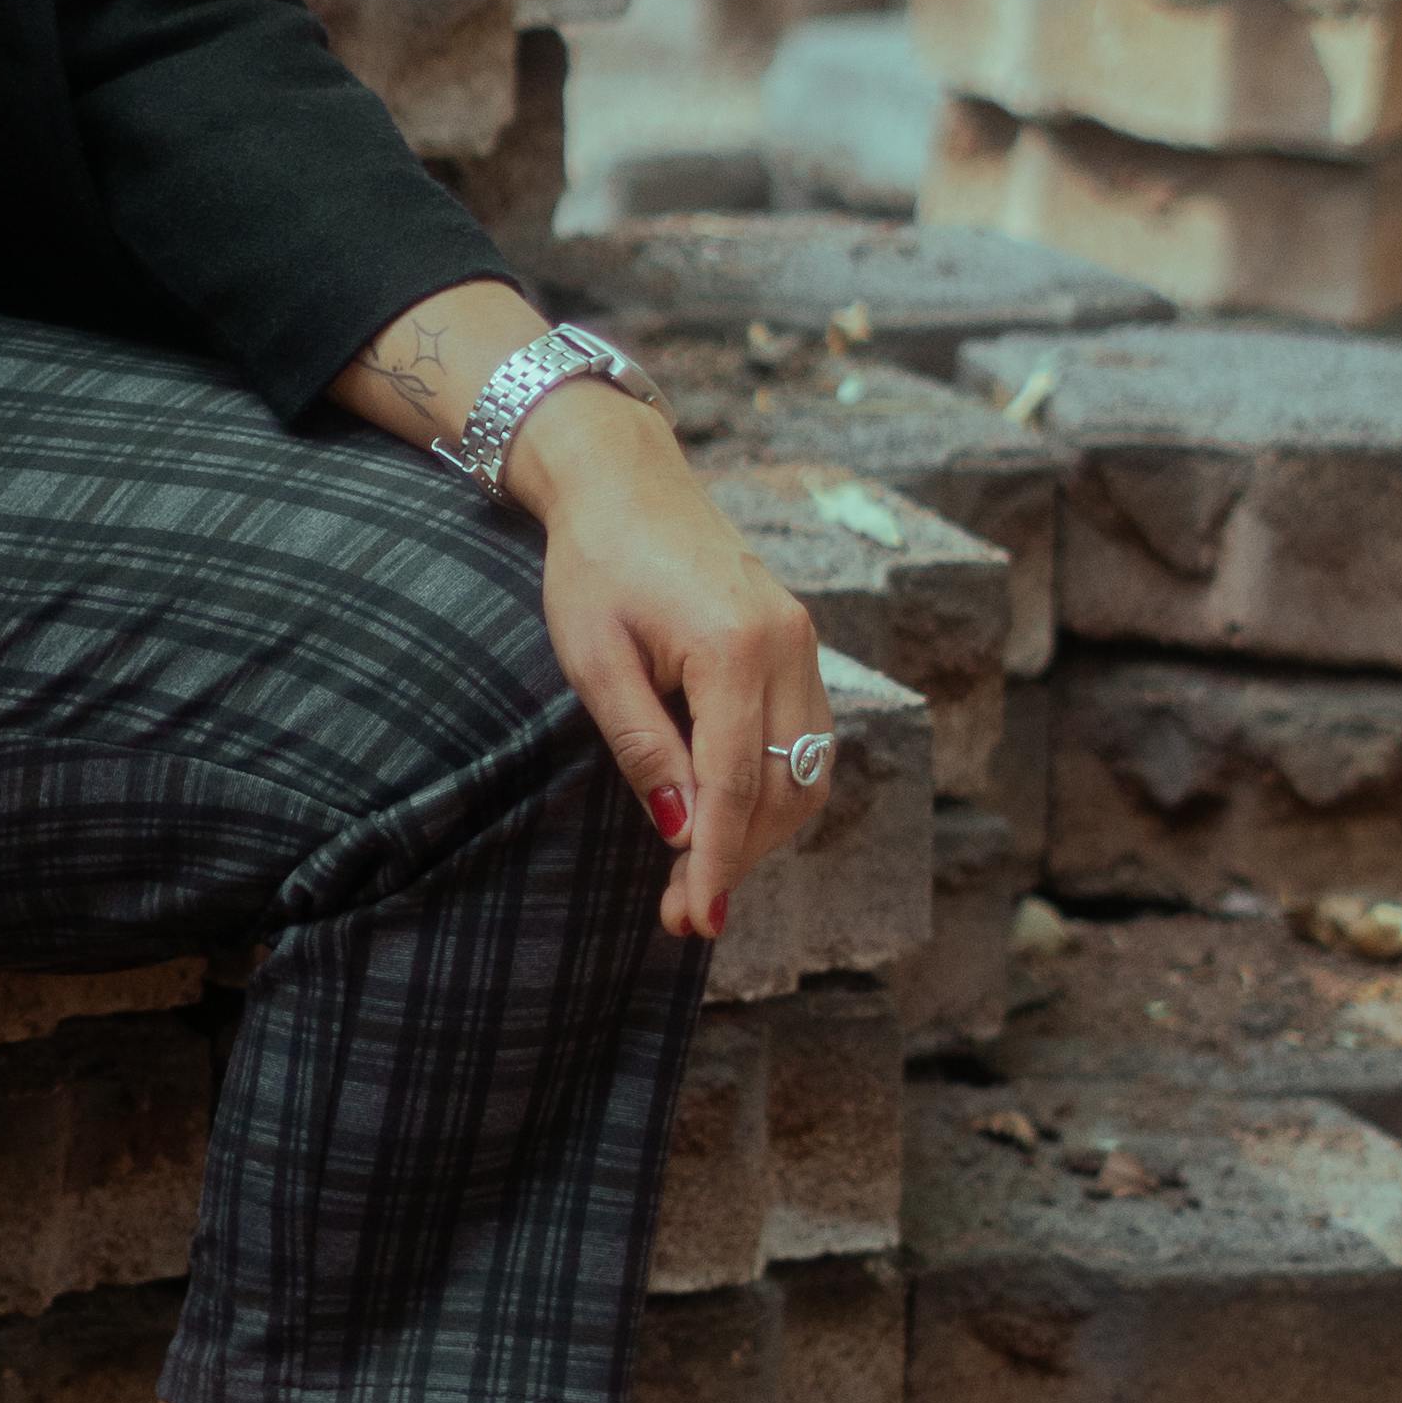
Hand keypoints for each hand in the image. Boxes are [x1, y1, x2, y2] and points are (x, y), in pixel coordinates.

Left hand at [504, 385, 830, 948]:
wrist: (624, 479)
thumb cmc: (594, 565)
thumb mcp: (595, 661)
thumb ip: (644, 748)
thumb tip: (683, 832)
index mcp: (734, 648)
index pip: (735, 786)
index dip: (717, 863)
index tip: (696, 922)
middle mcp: (788, 646)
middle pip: (781, 790)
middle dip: (737, 860)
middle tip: (682, 912)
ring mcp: (803, 643)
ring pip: (807, 773)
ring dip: (761, 834)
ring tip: (701, 874)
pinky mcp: (800, 643)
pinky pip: (806, 741)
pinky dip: (774, 791)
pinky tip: (728, 817)